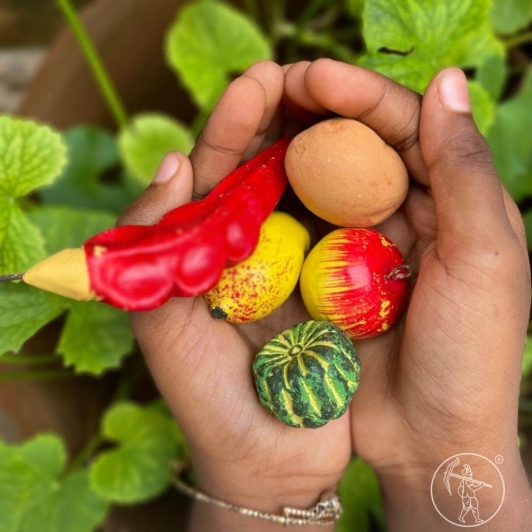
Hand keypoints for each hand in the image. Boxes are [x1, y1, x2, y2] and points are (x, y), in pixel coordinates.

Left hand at [117, 61, 348, 529]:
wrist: (271, 464)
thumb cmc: (210, 404)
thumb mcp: (164, 330)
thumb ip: (151, 251)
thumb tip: (172, 163)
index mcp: (206, 250)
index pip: (215, 171)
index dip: (233, 124)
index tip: (257, 81)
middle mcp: (251, 249)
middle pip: (267, 169)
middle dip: (285, 119)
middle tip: (309, 75)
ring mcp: (299, 265)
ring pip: (313, 191)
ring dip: (327, 148)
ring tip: (348, 104)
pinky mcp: (338, 288)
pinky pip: (350, 231)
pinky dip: (360, 198)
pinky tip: (378, 165)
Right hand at [284, 60, 531, 529]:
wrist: (429, 439)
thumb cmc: (468, 354)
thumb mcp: (484, 260)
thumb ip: (465, 172)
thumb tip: (448, 80)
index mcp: (452, 200)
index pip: (407, 127)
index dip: (360, 96)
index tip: (308, 76)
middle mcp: (408, 213)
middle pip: (360, 145)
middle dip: (317, 112)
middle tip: (268, 87)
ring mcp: (365, 245)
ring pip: (325, 182)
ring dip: (290, 150)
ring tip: (249, 124)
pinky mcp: (331, 276)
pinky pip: (302, 228)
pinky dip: (278, 204)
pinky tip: (248, 183)